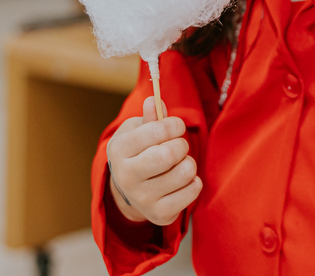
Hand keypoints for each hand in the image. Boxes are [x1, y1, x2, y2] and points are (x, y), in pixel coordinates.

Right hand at [106, 96, 201, 225]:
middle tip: (179, 146)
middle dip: (181, 145)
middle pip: (169, 155)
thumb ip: (150, 117)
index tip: (176, 127)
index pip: (156, 131)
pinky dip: (193, 182)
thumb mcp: (138, 130)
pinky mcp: (160, 214)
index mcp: (120, 150)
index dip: (174, 125)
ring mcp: (143, 199)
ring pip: (185, 172)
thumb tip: (153, 100)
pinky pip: (193, 191)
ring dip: (188, 163)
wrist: (129, 189)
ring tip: (178, 164)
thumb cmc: (138, 151)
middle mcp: (127, 177)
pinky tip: (181, 181)